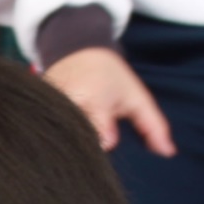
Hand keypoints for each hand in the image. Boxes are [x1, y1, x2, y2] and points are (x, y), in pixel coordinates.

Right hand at [43, 47, 175, 156]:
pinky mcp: (36, 108)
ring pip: (60, 139)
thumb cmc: (112, 78)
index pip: (100, 139)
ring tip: (76, 132)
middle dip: (86, 146)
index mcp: (96, 100)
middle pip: (78, 142)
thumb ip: (153, 126)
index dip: (106, 141)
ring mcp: (49, 107)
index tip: (109, 138)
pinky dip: (54, 136)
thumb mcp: (137, 97)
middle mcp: (69, 103)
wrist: (78, 51)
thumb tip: (168, 152)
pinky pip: (45, 132)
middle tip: (92, 137)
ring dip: (69, 142)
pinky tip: (60, 131)